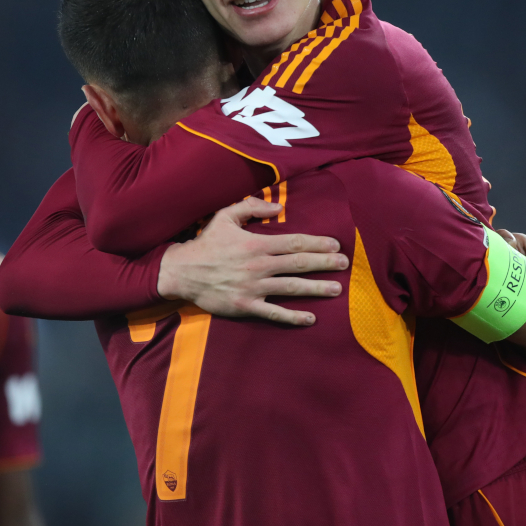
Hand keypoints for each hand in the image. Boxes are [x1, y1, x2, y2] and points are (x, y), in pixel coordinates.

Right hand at [157, 198, 347, 325]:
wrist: (181, 272)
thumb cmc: (205, 243)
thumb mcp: (225, 216)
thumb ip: (251, 207)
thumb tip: (278, 207)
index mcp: (256, 244)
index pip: (294, 242)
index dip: (317, 243)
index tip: (335, 245)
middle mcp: (258, 266)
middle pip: (298, 264)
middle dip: (324, 263)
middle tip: (345, 264)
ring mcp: (253, 287)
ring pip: (291, 288)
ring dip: (316, 289)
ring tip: (336, 289)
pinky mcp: (245, 306)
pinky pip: (274, 312)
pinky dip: (293, 316)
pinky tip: (310, 318)